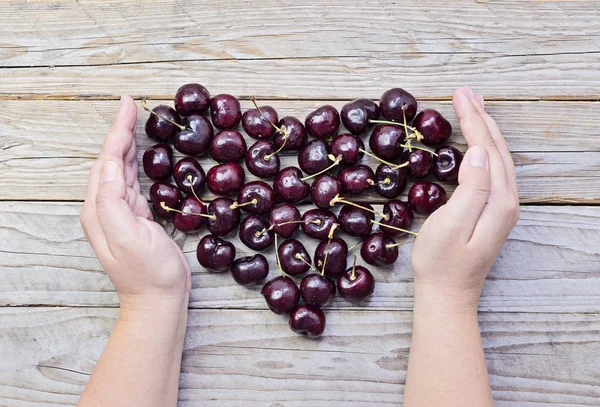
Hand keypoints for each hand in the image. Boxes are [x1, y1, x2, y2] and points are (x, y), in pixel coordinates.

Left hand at [80, 96, 190, 312]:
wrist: (158, 300)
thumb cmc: (147, 272)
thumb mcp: (128, 237)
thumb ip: (113, 200)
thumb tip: (113, 165)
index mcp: (99, 208)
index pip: (108, 160)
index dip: (117, 131)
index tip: (127, 105)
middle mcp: (106, 208)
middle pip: (112, 160)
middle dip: (121, 131)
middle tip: (132, 106)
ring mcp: (121, 213)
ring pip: (122, 169)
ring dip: (128, 144)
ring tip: (135, 122)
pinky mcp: (137, 218)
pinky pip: (133, 182)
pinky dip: (137, 163)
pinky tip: (141, 155)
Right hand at [410, 86, 519, 311]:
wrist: (447, 295)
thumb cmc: (441, 263)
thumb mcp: (451, 226)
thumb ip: (471, 188)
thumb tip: (480, 152)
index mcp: (498, 200)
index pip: (487, 148)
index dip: (473, 120)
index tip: (458, 95)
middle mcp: (506, 200)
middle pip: (496, 148)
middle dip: (480, 117)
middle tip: (463, 91)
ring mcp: (501, 207)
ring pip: (497, 157)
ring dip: (484, 129)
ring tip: (471, 106)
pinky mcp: (492, 212)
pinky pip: (492, 169)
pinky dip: (484, 147)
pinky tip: (476, 142)